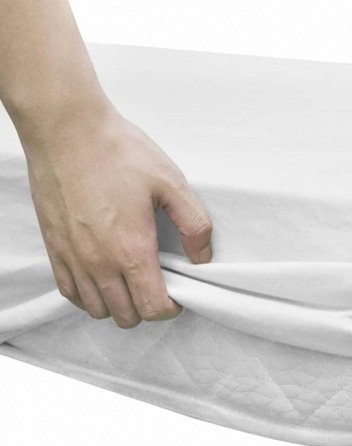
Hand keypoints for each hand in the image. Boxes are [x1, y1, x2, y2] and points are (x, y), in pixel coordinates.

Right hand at [22, 100, 212, 328]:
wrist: (66, 129)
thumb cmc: (118, 152)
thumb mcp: (171, 183)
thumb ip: (194, 225)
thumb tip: (203, 257)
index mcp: (131, 250)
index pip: (153, 309)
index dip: (171, 308)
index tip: (177, 294)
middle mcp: (99, 263)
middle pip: (127, 316)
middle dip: (148, 308)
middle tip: (157, 284)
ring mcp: (72, 258)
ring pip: (98, 310)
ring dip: (119, 305)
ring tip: (131, 281)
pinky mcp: (54, 248)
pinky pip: (70, 293)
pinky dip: (89, 296)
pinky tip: (102, 277)